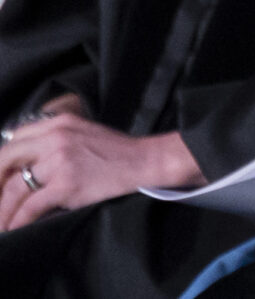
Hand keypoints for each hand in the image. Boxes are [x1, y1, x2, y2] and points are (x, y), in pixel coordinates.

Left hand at [0, 114, 199, 231]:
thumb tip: (23, 163)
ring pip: (14, 188)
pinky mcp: (67, 184)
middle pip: (6, 159)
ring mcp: (60, 161)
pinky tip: (15, 227)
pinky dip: (18, 220)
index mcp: (59, 123)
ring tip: (2, 222)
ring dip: (3, 210)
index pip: (15, 139)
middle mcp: (56, 138)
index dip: (2, 161)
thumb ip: (54, 140)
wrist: (145, 161)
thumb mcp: (83, 133)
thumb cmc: (116, 151)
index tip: (0, 179)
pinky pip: (30, 206)